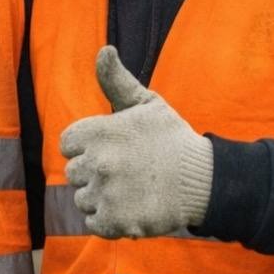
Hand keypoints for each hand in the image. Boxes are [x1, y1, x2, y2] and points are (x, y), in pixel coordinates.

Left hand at [59, 46, 213, 238]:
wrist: (205, 180)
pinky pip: (94, 223)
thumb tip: (104, 50)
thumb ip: (117, 80)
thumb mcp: (146, 103)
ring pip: (83, 199)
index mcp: (98, 131)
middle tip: (127, 172)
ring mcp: (106, 193)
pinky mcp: (116, 221)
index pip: (67, 144)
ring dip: (102, 198)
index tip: (112, 150)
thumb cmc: (172, 138)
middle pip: (74, 173)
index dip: (87, 148)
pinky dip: (109, 221)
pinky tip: (130, 209)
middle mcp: (98, 161)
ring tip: (131, 190)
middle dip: (95, 174)